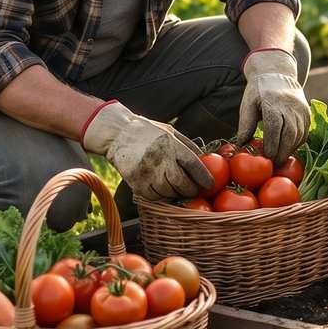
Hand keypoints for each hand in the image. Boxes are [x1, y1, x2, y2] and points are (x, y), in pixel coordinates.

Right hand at [81, 101, 212, 200]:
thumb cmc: (148, 132)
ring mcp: (146, 171)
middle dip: (190, 190)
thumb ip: (187, 145)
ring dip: (176, 195)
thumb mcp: (170, 132)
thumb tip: (205, 160)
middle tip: (193, 190)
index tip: (209, 184)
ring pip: (167, 192)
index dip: (203, 177)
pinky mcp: (135, 181)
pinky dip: (161, 197)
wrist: (118, 134)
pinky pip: (153, 197)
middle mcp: (159, 158)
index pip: (192, 164)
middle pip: (181, 182)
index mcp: (170, 143)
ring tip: (178, 191)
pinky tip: (163, 191)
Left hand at [236, 48, 309, 161]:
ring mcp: (301, 109)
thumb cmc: (259, 91)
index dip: (271, 144)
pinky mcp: (307, 113)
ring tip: (280, 159)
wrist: (277, 73)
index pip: (274, 126)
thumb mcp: (248, 104)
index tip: (266, 157)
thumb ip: (246, 124)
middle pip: (289, 133)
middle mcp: (290, 105)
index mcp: (273, 101)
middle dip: (282, 151)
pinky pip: (304, 132)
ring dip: (290, 149)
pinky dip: (297, 143)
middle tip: (274, 164)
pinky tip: (288, 149)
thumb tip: (241, 146)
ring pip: (299, 134)